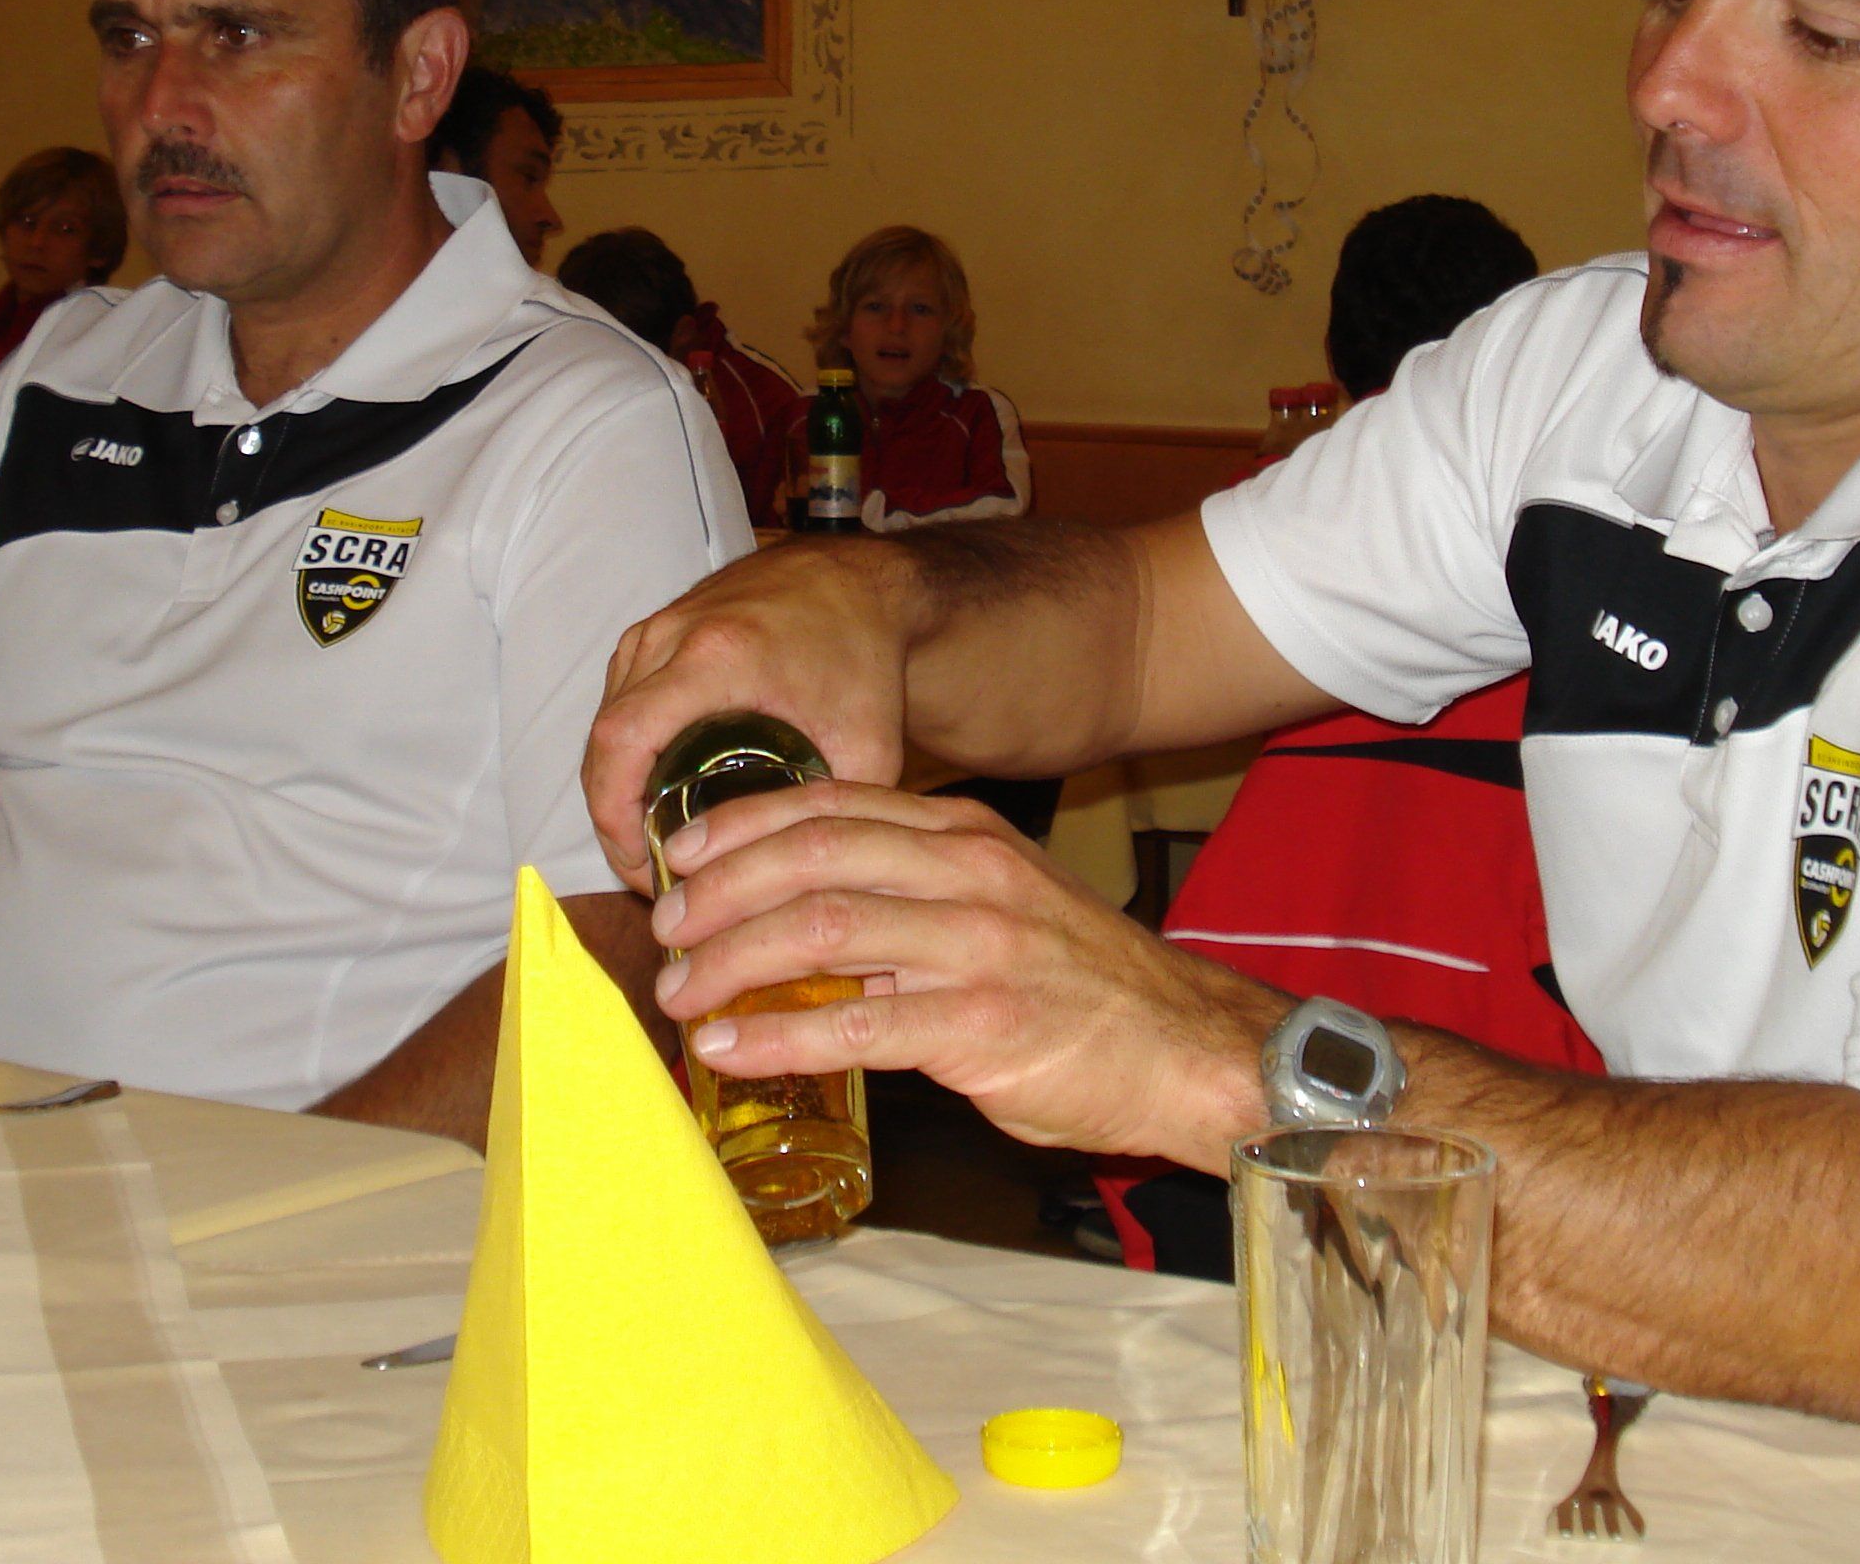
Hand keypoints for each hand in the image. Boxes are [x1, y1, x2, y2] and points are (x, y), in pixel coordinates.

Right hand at [585, 543, 915, 889]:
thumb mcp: (868, 743)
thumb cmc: (862, 650)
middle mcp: (673, 634)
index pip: (623, 739)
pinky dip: (627, 752)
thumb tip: (808, 883)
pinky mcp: (658, 630)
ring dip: (617, 786)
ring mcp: (659, 627)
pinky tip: (657, 795)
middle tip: (652, 873)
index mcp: (717, 656)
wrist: (859, 582)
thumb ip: (841, 816)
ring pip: (607, 721)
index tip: (639, 863)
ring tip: (657, 844)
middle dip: (614, 816)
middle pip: (605, 740)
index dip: (611, 812)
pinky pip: (620, 699)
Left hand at [648, 778, 1280, 1166]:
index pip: (832, 807)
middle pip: (811, 857)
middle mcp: (968, 874)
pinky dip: (778, 1037)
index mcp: (967, 835)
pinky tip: (732, 1051)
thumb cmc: (1089, 990)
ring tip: (681, 995)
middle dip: (719, 891)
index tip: (680, 855)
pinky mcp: (984, 1025)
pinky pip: (857, 1025)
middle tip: (666, 930)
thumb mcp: (1004, 906)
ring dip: (731, 962)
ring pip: (821, 930)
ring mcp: (978, 946)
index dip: (743, 827)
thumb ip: (918, 899)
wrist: (1193, 1050)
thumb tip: (808, 924)